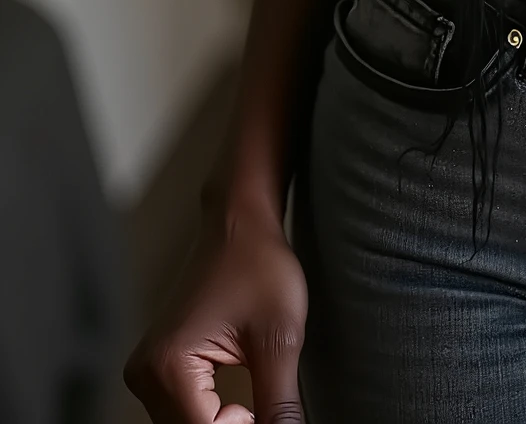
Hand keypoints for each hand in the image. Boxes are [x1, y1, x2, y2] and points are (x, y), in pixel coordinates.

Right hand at [123, 197, 307, 422]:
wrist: (239, 222)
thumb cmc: (260, 265)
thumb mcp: (279, 339)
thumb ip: (279, 405)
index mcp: (169, 366)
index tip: (274, 416)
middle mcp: (145, 373)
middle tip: (269, 411)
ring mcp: (146, 371)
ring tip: (255, 409)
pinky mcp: (156, 368)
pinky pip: (181, 413)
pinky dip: (210, 419)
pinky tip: (240, 411)